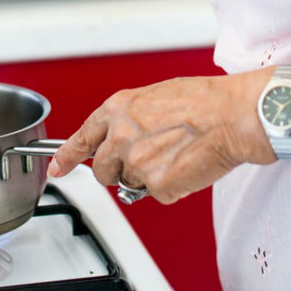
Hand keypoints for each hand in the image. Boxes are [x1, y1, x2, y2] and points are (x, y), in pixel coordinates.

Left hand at [48, 71, 272, 203]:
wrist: (232, 115)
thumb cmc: (205, 101)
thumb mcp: (158, 96)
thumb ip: (133, 118)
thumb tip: (127, 137)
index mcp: (119, 109)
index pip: (82, 138)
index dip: (67, 156)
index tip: (58, 168)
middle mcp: (120, 136)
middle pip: (104, 170)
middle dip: (119, 172)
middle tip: (147, 162)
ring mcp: (136, 162)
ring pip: (132, 183)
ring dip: (150, 178)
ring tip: (177, 155)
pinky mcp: (155, 185)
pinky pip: (159, 194)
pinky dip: (173, 186)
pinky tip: (188, 165)